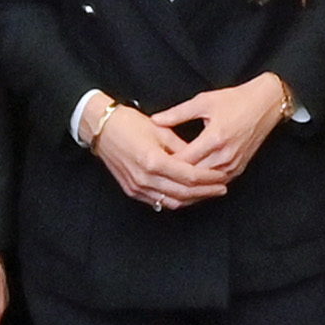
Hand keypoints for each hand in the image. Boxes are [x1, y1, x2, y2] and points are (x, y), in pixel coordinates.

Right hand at [89, 97, 217, 207]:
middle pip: (183, 193)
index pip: (189, 176)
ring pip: (171, 201)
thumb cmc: (129, 123)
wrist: (101, 128)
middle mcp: (145, 178)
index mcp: (154, 161)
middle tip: (221, 188)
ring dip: (192, 199)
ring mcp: (137, 187)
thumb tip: (201, 158)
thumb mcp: (161, 130)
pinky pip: (158, 201)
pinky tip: (186, 195)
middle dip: (205, 192)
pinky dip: (175, 200)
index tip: (222, 177)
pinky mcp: (132, 190)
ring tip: (207, 192)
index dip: (209, 179)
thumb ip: (182, 147)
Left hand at [148, 73, 293, 187]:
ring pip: (205, 184)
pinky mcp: (239, 168)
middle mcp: (225, 155)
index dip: (166, 164)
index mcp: (215, 138)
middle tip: (154, 178)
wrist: (266, 104)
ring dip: (188, 186)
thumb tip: (155, 120)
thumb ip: (177, 113)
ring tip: (167, 186)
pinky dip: (203, 186)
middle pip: (193, 176)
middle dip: (174, 177)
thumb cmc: (236, 100)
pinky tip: (189, 186)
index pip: (184, 160)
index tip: (150, 163)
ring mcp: (234, 164)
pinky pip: (217, 183)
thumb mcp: (204, 101)